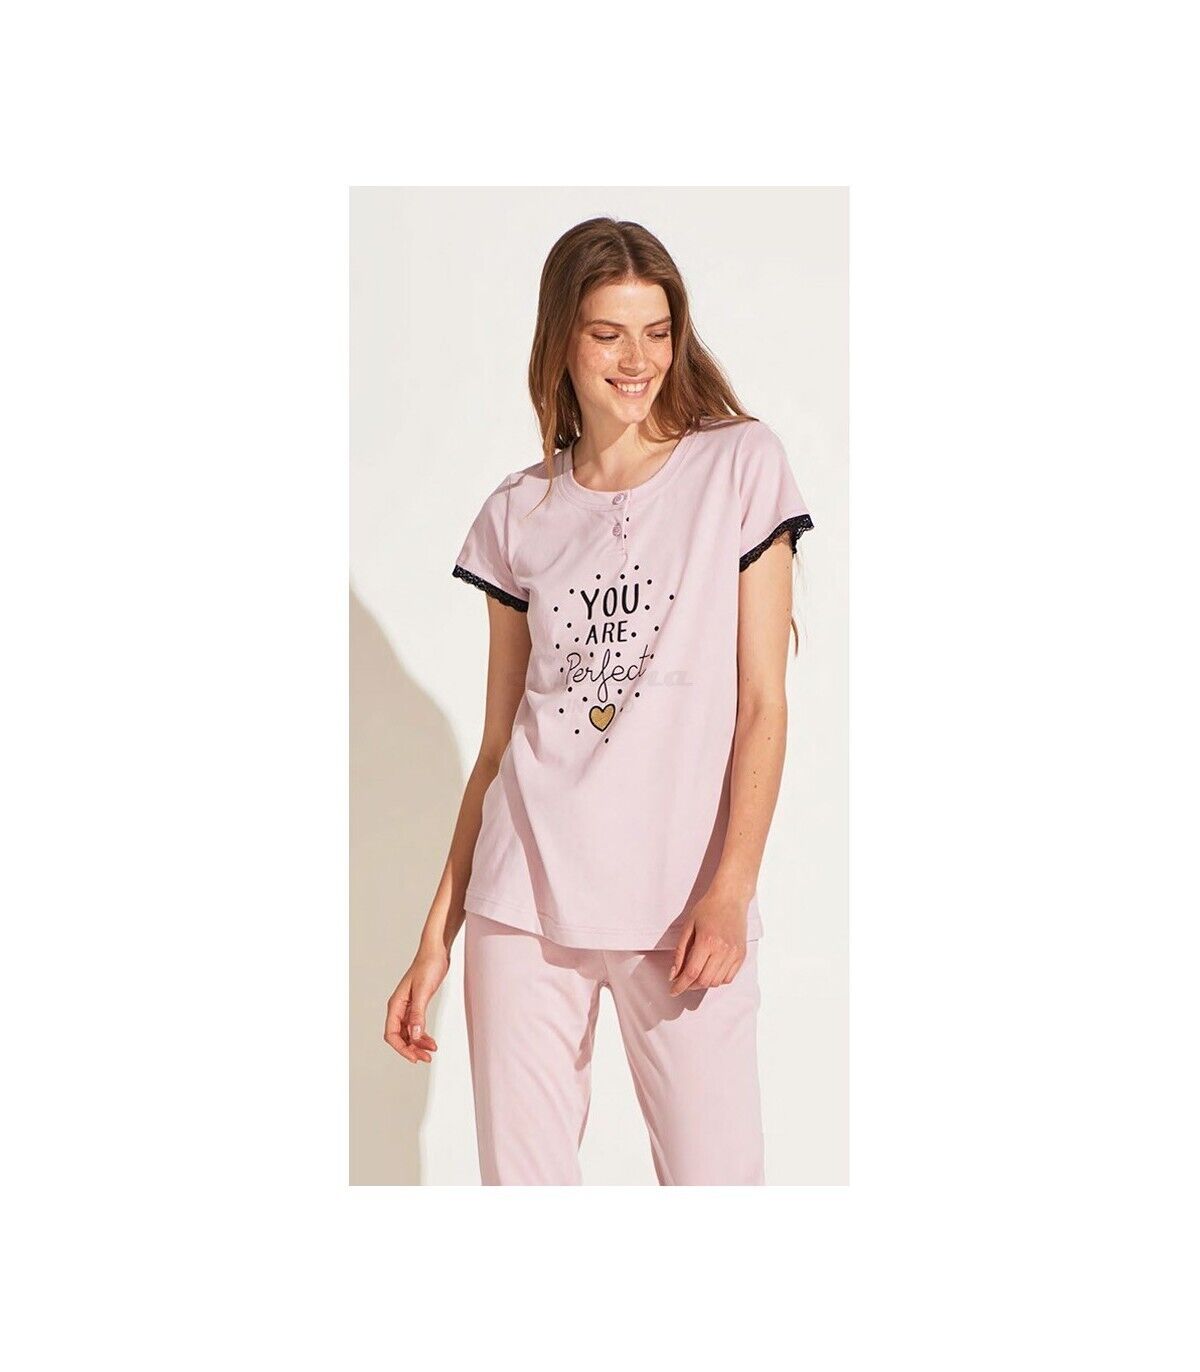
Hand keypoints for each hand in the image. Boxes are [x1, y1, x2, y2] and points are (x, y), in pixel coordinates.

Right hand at [384, 945, 449, 1063]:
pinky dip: (422, 1035)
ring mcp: (408, 1007)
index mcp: (396, 1005)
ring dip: (418, 1044)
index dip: (402, 1048)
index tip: (415, 1057)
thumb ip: (418, 1014)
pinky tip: (430, 1041)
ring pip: (408, 1033)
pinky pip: (416, 1026)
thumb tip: (414, 1035)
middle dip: (411, 1049)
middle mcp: (399, 1008)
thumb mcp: (424, 991)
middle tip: (426, 1058)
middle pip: (399, 1037)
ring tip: (431, 1051)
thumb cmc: (428, 966)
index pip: (392, 1034)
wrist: (436, 952)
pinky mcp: (417, 1005)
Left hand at [668, 886, 748, 995]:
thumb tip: (673, 974)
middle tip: (682, 982)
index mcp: (707, 941)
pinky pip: (729, 978)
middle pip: (704, 981)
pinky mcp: (741, 955)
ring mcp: (734, 954)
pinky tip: (710, 971)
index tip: (673, 991)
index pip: (691, 973)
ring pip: (717, 982)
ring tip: (695, 975)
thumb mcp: (688, 927)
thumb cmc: (708, 908)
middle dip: (690, 986)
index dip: (680, 985)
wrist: (730, 898)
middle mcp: (723, 950)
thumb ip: (679, 952)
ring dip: (703, 983)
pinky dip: (718, 979)